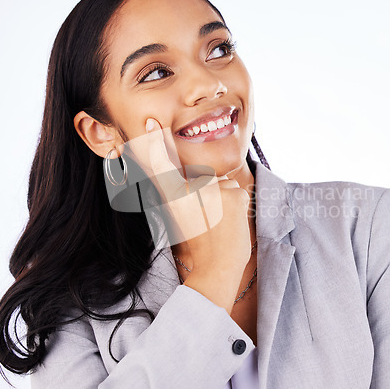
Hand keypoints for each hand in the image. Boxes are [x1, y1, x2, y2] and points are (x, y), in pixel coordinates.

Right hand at [125, 118, 251, 310]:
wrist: (216, 266)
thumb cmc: (198, 243)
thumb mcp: (180, 217)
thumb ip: (179, 193)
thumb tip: (185, 174)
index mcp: (172, 195)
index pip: (162, 164)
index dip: (156, 142)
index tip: (153, 122)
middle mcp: (187, 189)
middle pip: (203, 177)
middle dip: (209, 193)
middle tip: (206, 219)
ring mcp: (209, 190)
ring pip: (221, 184)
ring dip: (223, 199)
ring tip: (217, 221)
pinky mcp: (229, 194)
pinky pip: (236, 190)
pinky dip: (237, 204)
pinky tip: (230, 221)